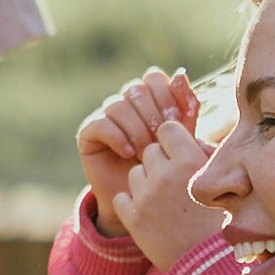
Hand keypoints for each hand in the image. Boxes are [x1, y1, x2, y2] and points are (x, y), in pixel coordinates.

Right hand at [75, 69, 200, 224]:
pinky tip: (129, 154)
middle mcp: (125, 102)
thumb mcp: (182, 138)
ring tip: (146, 153)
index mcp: (148, 97)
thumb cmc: (166, 168)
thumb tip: (180, 74)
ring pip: (119, 105)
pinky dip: (118, 137)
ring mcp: (105, 115)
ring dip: (137, 129)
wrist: (143, 201)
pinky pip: (101, 123)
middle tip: (161, 142)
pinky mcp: (88, 133)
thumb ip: (186, 108)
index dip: (166, 95)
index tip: (178, 122)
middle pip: (136, 89)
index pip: (153, 77)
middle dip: (153, 115)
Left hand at [108, 114, 218, 271]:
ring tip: (164, 203)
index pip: (166, 129)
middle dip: (159, 164)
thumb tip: (192, 139)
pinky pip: (121, 198)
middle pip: (150, 151)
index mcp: (189, 161)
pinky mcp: (133, 218)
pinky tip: (149, 216)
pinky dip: (131, 206)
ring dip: (145, 184)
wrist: (210, 266)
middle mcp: (165, 174)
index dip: (171, 140)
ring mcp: (146, 196)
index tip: (177, 155)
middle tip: (173, 185)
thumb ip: (205, 156)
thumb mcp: (224, 184)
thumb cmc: (223, 222)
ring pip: (135, 174)